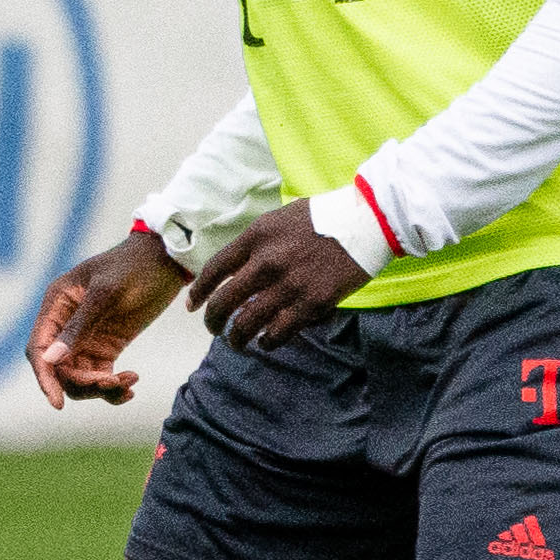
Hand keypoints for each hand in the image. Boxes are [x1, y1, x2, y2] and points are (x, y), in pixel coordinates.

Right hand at [25, 223, 182, 407]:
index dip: (45, 377)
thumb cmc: (135, 268)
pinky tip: (131, 383)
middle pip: (60, 369)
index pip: (39, 349)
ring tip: (129, 382)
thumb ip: (79, 326)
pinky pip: (101, 375)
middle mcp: (66, 323)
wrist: (168, 260)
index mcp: (57, 305)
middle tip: (113, 382)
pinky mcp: (107, 345)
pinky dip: (113, 385)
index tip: (58, 404)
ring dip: (102, 386)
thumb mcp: (107, 294)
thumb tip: (51, 359)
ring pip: (80, 376)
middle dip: (83, 382)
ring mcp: (86, 337)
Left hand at [189, 210, 372, 352]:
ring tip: (235, 342)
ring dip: (236, 337)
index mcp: (255, 238)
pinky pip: (280, 332)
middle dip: (212, 320)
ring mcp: (289, 285)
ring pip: (248, 323)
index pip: (214, 270)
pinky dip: (268, 341)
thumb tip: (233, 269)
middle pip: (225, 301)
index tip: (193, 305)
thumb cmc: (321, 217)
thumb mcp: (277, 220)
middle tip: (212, 328)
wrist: (365, 221)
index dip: (200, 292)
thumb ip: (254, 244)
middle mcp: (266, 263)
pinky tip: (265, 342)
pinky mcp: (313, 303)